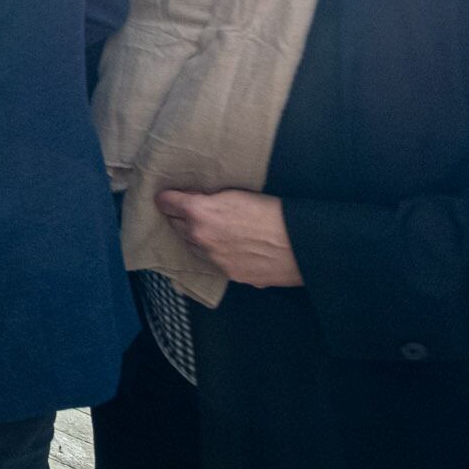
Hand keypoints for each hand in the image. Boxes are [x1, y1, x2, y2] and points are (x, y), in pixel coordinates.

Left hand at [154, 189, 303, 288]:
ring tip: (208, 229)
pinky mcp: (228, 274)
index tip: (168, 197)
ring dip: (194, 237)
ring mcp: (213, 259)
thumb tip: (197, 198)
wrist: (301, 244)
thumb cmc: (273, 212)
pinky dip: (213, 253)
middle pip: (176, 225)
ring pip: (192, 246)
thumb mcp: (237, 194)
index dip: (167, 198)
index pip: (167, 203)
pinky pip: (211, 261)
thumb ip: (211, 198)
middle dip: (180, 217)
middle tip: (189, 210)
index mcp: (200, 212)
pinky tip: (226, 246)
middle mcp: (200, 237)